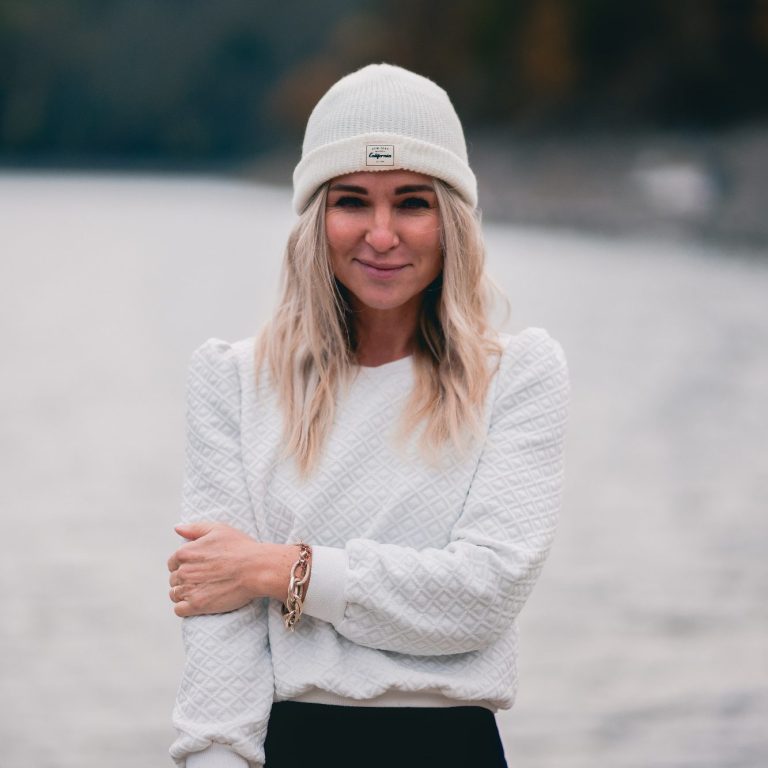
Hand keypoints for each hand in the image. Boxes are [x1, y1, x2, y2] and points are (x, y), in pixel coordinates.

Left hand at [167, 521, 298, 617]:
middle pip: (174, 579)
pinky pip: (179, 610)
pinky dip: (185, 607)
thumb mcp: (218, 529)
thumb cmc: (240, 547)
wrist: (256, 569)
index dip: (184, 565)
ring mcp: (189, 589)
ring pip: (175, 594)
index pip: (172, 562)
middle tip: (203, 579)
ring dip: (184, 594)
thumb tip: (177, 528)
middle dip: (185, 579)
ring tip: (201, 591)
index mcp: (185, 552)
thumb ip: (194, 528)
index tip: (197, 567)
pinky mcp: (197, 605)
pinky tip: (198, 601)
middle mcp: (183, 571)